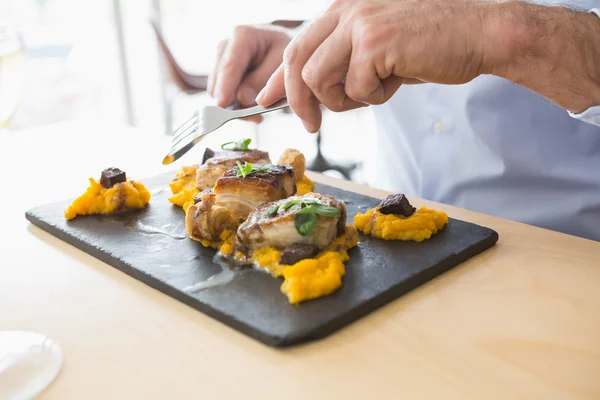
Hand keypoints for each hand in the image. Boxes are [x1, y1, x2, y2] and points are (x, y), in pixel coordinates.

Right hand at [208, 25, 292, 122]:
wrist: (290, 53)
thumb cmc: (290, 56)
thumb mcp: (284, 65)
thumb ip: (264, 81)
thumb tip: (242, 99)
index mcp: (243, 35)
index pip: (230, 65)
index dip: (225, 87)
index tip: (222, 105)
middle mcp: (226, 45)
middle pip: (219, 81)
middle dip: (234, 102)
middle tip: (257, 117)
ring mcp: (220, 61)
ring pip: (217, 92)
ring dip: (236, 107)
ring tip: (259, 114)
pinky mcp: (220, 75)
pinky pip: (221, 97)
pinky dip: (236, 107)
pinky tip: (253, 108)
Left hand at [256, 0, 486, 131]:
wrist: (476, 34)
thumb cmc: (427, 45)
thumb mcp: (375, 50)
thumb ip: (341, 62)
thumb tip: (309, 91)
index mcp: (342, 10)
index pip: (296, 46)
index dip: (277, 77)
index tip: (265, 98)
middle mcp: (345, 10)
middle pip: (296, 62)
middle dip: (298, 101)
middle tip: (311, 124)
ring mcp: (359, 24)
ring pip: (318, 79)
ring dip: (343, 100)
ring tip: (374, 92)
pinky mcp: (375, 43)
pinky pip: (356, 89)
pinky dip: (375, 98)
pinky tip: (397, 81)